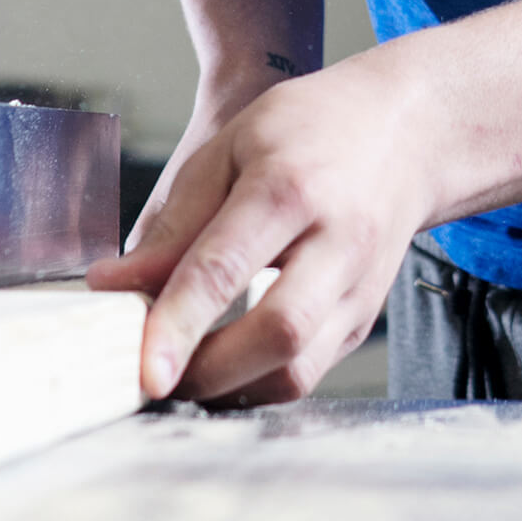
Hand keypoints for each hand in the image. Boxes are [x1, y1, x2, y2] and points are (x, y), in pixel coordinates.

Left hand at [87, 59, 432, 403]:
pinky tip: (223, 368)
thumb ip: (175, 223)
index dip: (179, 325)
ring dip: (231, 389)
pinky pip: (309, 372)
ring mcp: (359, 288)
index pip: (226, 270)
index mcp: (290, 189)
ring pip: (298, 370)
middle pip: (278, 334)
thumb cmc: (310, 130)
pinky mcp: (364, 318)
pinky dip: (257, 383)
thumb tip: (115, 285)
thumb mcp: (229, 150)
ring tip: (182, 375)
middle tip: (153, 376)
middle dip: (206, 372)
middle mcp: (337, 245)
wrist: (406, 133)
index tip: (143, 369)